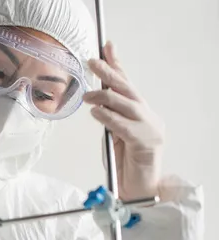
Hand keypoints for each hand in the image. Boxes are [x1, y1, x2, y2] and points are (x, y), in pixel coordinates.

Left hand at [83, 42, 164, 199]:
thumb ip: (110, 118)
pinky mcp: (147, 143)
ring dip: (105, 98)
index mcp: (142, 114)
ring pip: (127, 104)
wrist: (138, 193)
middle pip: (128, 89)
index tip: (107, 46)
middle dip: (110, 72)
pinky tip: (97, 114)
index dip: (117, 65)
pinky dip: (109, 118)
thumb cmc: (125, 167)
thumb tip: (96, 101)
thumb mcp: (115, 136)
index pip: (128, 85)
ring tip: (88, 96)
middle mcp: (150, 118)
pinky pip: (125, 125)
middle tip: (92, 61)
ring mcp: (151, 129)